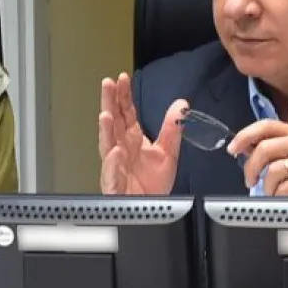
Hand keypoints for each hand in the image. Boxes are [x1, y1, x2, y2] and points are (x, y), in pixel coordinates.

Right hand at [98, 72, 185, 194]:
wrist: (153, 209)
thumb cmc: (153, 183)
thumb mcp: (168, 152)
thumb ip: (172, 128)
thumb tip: (181, 105)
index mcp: (132, 139)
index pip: (126, 113)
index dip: (123, 96)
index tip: (122, 78)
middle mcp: (121, 149)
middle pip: (113, 122)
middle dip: (109, 104)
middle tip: (108, 85)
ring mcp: (116, 166)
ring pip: (107, 145)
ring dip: (106, 130)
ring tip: (106, 115)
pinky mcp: (115, 185)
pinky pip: (112, 174)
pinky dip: (113, 164)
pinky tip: (115, 152)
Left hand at [227, 120, 287, 196]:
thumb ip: (278, 150)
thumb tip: (246, 151)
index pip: (266, 125)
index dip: (245, 136)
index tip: (233, 148)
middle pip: (264, 149)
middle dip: (251, 168)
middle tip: (250, 180)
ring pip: (273, 171)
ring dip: (268, 187)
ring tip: (274, 192)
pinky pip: (284, 188)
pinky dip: (280, 196)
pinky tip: (287, 197)